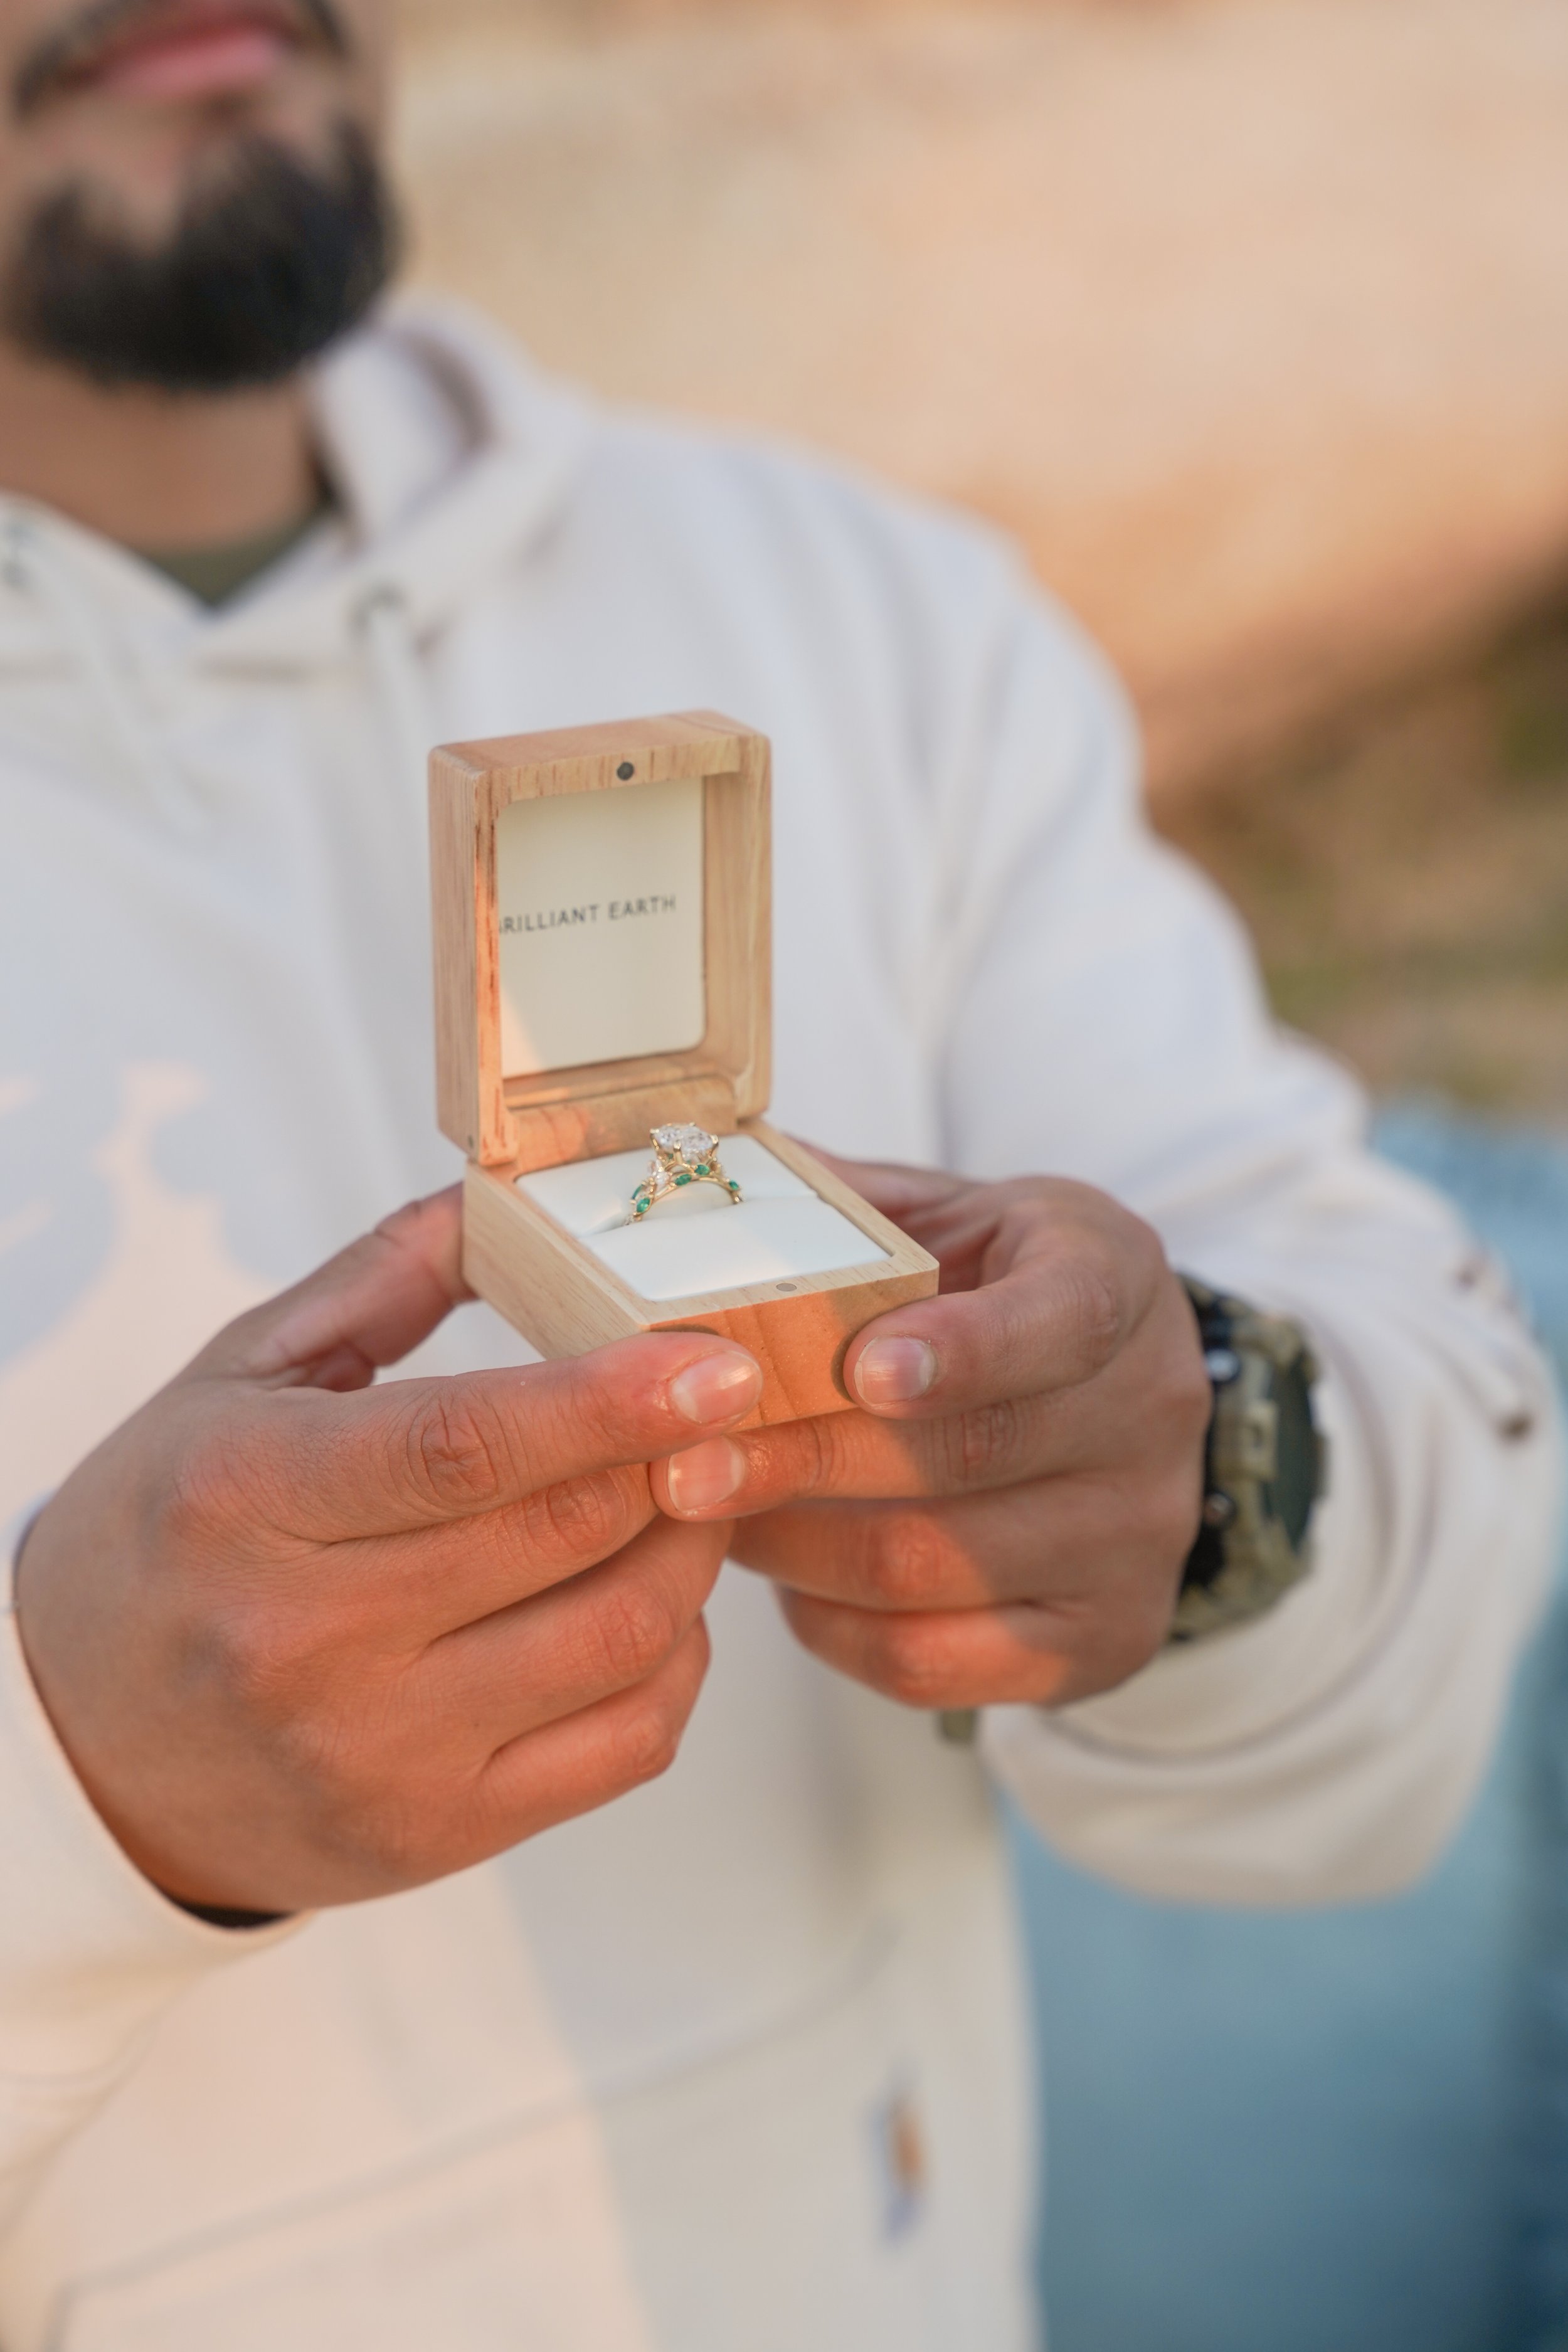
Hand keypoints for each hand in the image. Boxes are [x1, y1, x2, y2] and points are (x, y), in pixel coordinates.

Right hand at [15, 1191, 762, 1914]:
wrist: (84, 1755)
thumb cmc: (167, 1541)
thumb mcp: (233, 1383)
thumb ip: (379, 1281)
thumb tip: (506, 1194)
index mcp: (248, 1498)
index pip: (463, 1445)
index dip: (609, 1400)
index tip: (715, 1362)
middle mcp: (305, 1639)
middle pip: (564, 1534)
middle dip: (677, 1458)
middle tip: (717, 1406)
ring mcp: (376, 1752)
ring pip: (620, 1639)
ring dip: (690, 1551)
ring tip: (685, 1495)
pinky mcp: (436, 1835)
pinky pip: (626, 1743)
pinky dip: (676, 1661)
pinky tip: (649, 1605)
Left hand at [651, 1159, 1210, 1710]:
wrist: (1118, 1403)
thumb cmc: (1002, 1292)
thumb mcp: (956, 1214)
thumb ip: (849, 1201)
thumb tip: (701, 1164)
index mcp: (1117, 1277)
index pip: (1064, 1318)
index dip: (964, 1348)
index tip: (860, 1366)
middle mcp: (1151, 1413)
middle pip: (969, 1456)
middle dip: (809, 1462)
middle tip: (686, 1465)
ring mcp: (1138, 1540)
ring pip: (934, 1567)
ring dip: (795, 1547)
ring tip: (711, 1509)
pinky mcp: (1102, 1641)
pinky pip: (934, 1661)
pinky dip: (831, 1627)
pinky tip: (784, 1581)